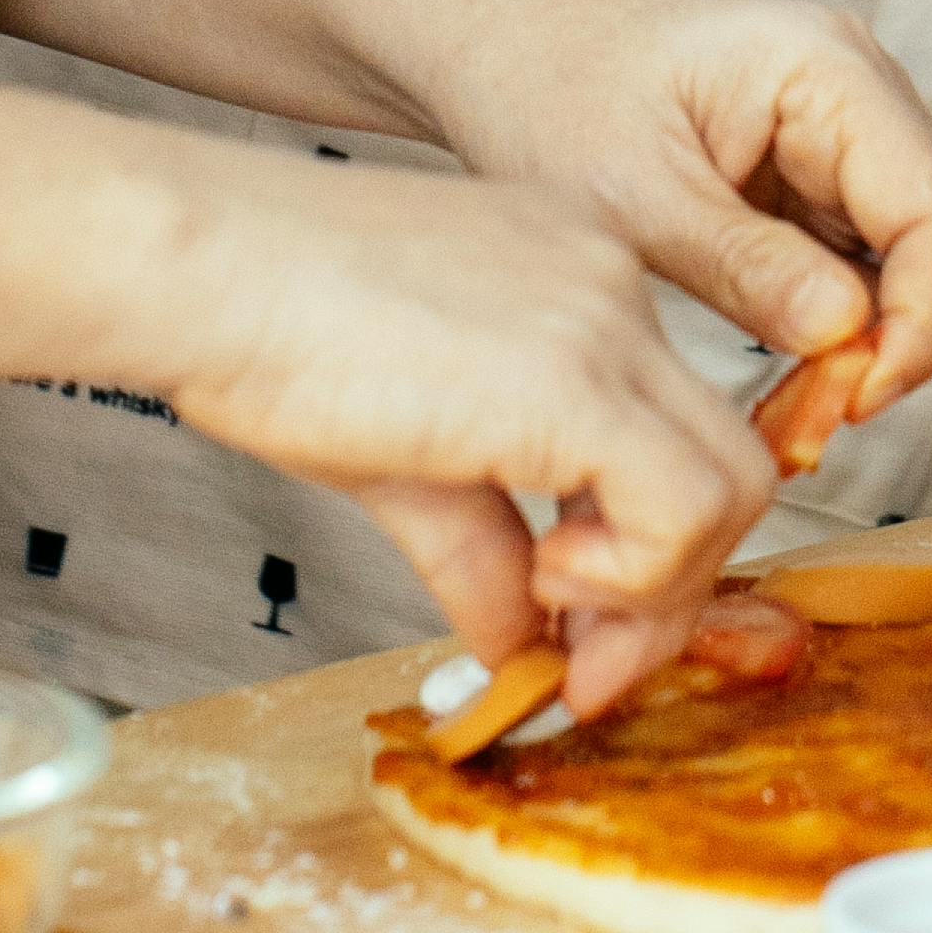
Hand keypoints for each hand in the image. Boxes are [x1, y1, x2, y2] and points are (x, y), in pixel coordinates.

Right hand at [143, 134, 777, 707]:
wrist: (201, 267)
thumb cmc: (262, 328)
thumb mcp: (400, 453)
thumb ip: (479, 546)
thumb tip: (513, 649)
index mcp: (574, 281)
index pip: (674, 427)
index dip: (650, 548)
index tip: (582, 626)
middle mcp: (612, 287)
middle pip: (726, 461)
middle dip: (670, 592)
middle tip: (588, 665)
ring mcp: (607, 325)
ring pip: (730, 487)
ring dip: (655, 593)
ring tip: (554, 618)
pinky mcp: (578, 379)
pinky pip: (681, 506)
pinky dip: (633, 578)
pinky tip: (542, 580)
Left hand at [414, 0, 931, 426]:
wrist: (496, 45)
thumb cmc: (545, 91)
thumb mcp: (627, 194)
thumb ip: (744, 265)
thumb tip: (848, 336)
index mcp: (826, 69)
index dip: (921, 324)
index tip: (851, 401)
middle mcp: (864, 90)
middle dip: (915, 341)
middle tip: (817, 416)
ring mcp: (854, 132)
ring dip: (885, 347)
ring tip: (791, 409)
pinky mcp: (827, 176)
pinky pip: (882, 268)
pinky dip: (852, 334)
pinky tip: (785, 379)